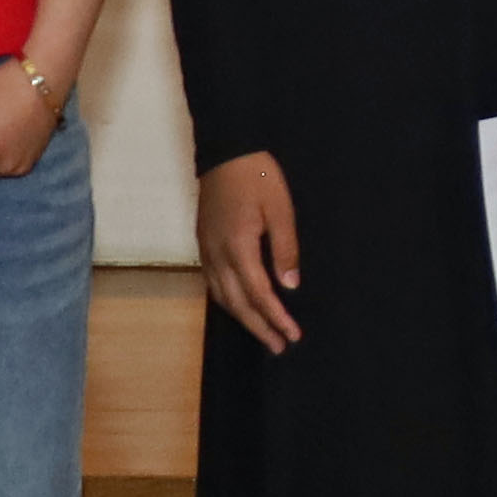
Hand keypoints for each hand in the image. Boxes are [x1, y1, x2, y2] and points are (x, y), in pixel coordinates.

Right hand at [199, 151, 303, 351]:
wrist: (226, 150)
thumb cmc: (257, 175)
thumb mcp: (280, 209)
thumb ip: (285, 249)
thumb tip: (290, 287)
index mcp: (238, 247)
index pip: (259, 294)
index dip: (276, 318)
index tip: (292, 335)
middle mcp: (217, 254)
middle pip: (237, 302)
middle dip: (258, 327)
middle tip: (278, 347)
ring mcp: (206, 249)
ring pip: (221, 295)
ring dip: (242, 318)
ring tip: (262, 333)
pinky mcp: (203, 242)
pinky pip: (213, 282)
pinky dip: (228, 301)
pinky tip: (240, 305)